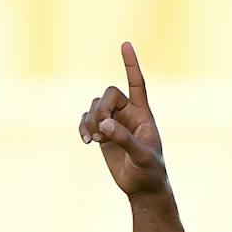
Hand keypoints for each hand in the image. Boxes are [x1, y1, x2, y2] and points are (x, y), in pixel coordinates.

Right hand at [79, 41, 168, 197]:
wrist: (142, 187)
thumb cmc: (149, 171)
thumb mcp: (141, 156)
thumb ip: (124, 139)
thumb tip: (104, 125)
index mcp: (143, 114)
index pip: (137, 83)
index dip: (131, 65)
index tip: (125, 44)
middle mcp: (128, 114)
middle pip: (108, 94)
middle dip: (101, 109)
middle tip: (102, 131)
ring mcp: (114, 122)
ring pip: (94, 106)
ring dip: (91, 120)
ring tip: (96, 140)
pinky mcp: (102, 133)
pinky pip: (86, 119)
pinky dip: (83, 126)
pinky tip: (86, 141)